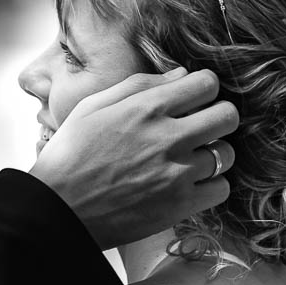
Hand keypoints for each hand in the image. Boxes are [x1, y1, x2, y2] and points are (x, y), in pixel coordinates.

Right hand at [29, 68, 237, 249]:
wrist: (58, 210)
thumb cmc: (69, 156)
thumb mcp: (92, 107)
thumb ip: (138, 85)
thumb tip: (180, 75)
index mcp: (145, 108)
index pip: (207, 83)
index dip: (204, 88)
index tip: (194, 98)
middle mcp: (167, 137)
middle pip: (228, 116)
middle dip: (217, 116)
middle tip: (200, 126)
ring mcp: (177, 173)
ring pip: (227, 153)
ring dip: (214, 153)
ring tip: (191, 159)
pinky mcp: (180, 205)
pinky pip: (221, 188)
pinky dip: (210, 185)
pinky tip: (189, 184)